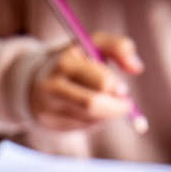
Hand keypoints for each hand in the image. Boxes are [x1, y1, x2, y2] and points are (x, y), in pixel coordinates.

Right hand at [29, 32, 143, 131]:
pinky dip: (93, 121)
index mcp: (65, 63)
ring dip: (105, 115)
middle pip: (92, 104)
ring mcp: (48, 108)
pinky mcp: (49, 124)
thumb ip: (119, 47)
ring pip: (89, 119)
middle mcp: (53, 86)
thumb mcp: (93, 44)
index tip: (123, 90)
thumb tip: (137, 69)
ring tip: (105, 104)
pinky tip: (88, 112)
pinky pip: (81, 128)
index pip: (100, 82)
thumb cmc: (74, 60)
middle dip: (114, 107)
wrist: (33, 79)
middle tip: (125, 106)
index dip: (116, 88)